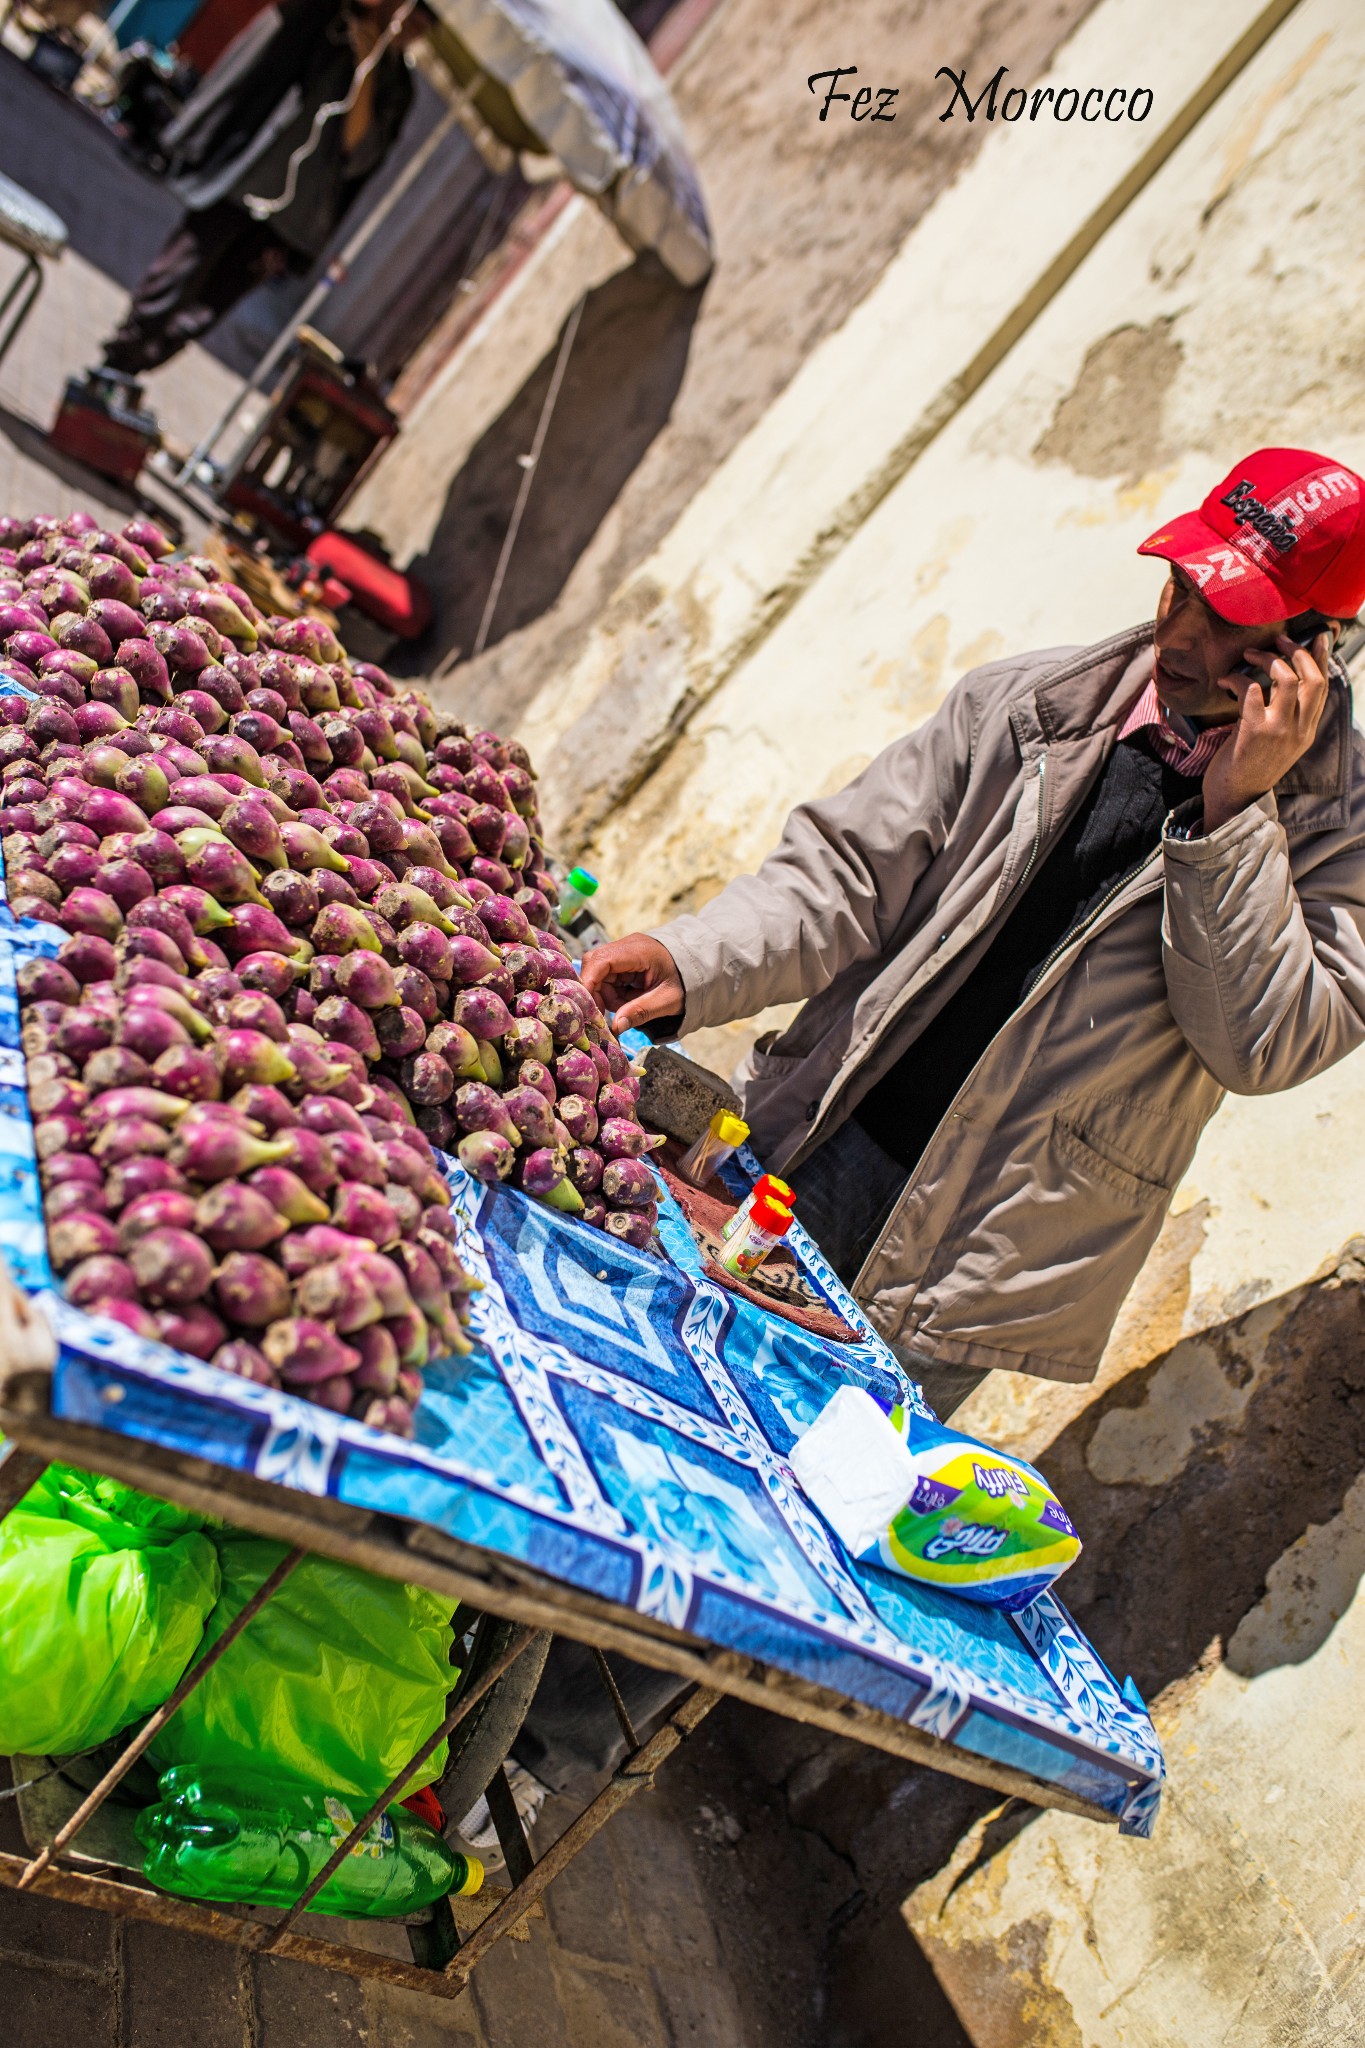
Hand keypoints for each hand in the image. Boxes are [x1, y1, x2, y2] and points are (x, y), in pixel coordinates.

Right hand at [580, 934, 683, 1033]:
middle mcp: (626, 947)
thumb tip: (616, 1027)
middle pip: (594, 966)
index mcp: (638, 951)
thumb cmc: (687, 982)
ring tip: (628, 1006)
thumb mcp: (667, 1000)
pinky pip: (607, 978)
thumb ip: (641, 1012)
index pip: (601, 960)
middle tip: (613, 1012)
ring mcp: (623, 953)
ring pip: (598, 975)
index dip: (589, 982)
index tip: (589, 1007)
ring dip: (607, 995)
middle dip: (598, 992)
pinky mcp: (623, 962)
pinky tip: (628, 1000)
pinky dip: (613, 993)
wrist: (699, 969)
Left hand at [1201, 631, 1332, 831]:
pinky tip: (1225, 680)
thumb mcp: (1278, 742)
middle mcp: (1299, 730)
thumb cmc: (1249, 767)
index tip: (1317, 636)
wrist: (1233, 800)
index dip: (1322, 657)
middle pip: (1312, 678)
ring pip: (1285, 678)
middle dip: (1296, 651)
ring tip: (1248, 654)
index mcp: (1307, 731)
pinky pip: (1250, 689)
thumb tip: (1283, 681)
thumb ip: (1286, 716)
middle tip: (1278, 639)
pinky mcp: (1254, 731)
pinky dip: (1237, 678)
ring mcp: (1279, 730)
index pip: (1323, 686)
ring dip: (1266, 658)